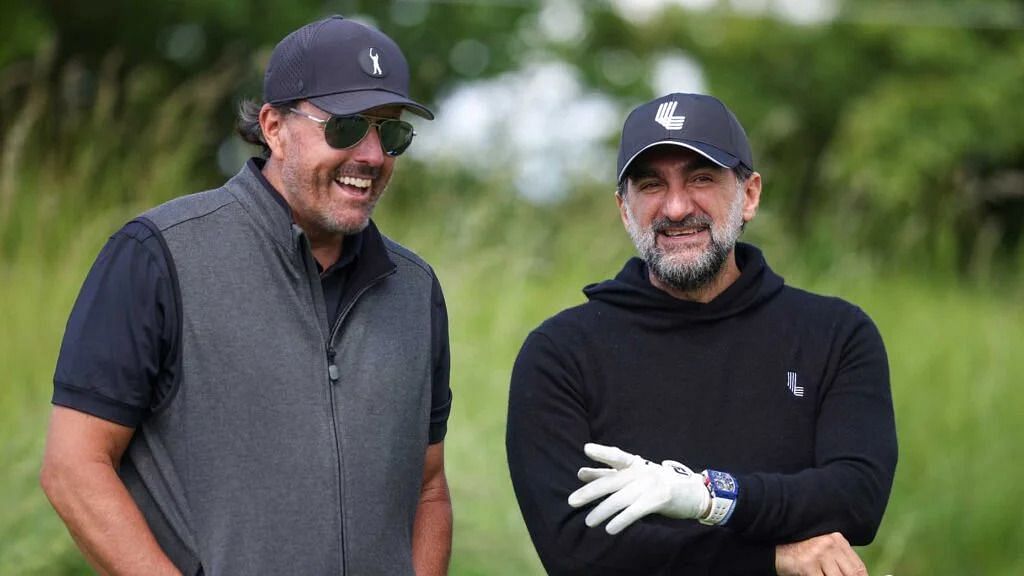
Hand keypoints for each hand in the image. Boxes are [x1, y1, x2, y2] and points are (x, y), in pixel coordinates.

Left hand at [567, 443, 709, 533]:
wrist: (693, 492)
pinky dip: (622, 520)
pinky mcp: (660, 499)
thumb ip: (608, 474)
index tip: (586, 449)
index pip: (617, 456)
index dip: (602, 453)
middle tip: (571, 501)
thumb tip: (581, 473)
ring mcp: (651, 484)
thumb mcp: (634, 475)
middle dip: (590, 492)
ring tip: (589, 521)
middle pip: (612, 481)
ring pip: (621, 498)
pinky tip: (610, 528)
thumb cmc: (657, 484)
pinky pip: (636, 511)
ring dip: (602, 511)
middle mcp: (642, 471)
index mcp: (635, 464)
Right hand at [775, 532, 867, 575]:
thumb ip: (838, 560)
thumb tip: (855, 575)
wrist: (772, 545)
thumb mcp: (822, 551)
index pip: (858, 567)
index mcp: (836, 539)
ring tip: (822, 575)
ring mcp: (818, 553)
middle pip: (851, 574)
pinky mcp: (807, 564)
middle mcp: (830, 544)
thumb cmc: (798, 551)